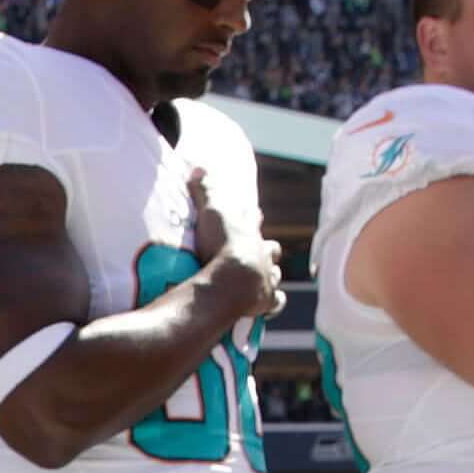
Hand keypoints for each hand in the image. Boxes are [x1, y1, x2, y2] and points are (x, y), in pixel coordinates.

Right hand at [185, 171, 283, 326]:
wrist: (233, 280)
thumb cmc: (221, 245)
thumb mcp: (210, 213)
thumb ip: (204, 191)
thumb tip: (197, 167)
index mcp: (250, 234)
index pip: (253, 221)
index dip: (252, 218)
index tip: (254, 214)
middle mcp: (263, 255)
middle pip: (271, 249)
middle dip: (268, 249)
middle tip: (262, 251)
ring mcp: (266, 279)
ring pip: (275, 274)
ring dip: (271, 275)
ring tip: (265, 277)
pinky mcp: (266, 301)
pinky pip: (276, 302)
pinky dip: (274, 303)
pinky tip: (272, 305)